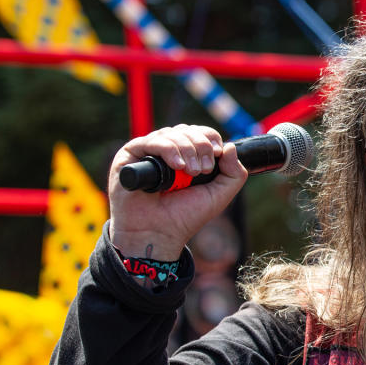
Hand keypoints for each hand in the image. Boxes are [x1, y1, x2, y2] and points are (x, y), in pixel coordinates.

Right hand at [107, 125, 247, 259]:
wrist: (159, 234)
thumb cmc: (185, 216)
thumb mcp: (219, 195)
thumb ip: (234, 173)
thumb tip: (231, 146)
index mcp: (187, 156)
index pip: (201, 133)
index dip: (211, 139)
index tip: (216, 156)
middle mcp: (168, 150)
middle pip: (188, 130)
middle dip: (201, 146)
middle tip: (203, 170)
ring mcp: (148, 152)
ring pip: (172, 133)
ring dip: (187, 150)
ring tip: (190, 172)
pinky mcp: (130, 155)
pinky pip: (152, 141)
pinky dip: (168, 150)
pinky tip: (177, 167)